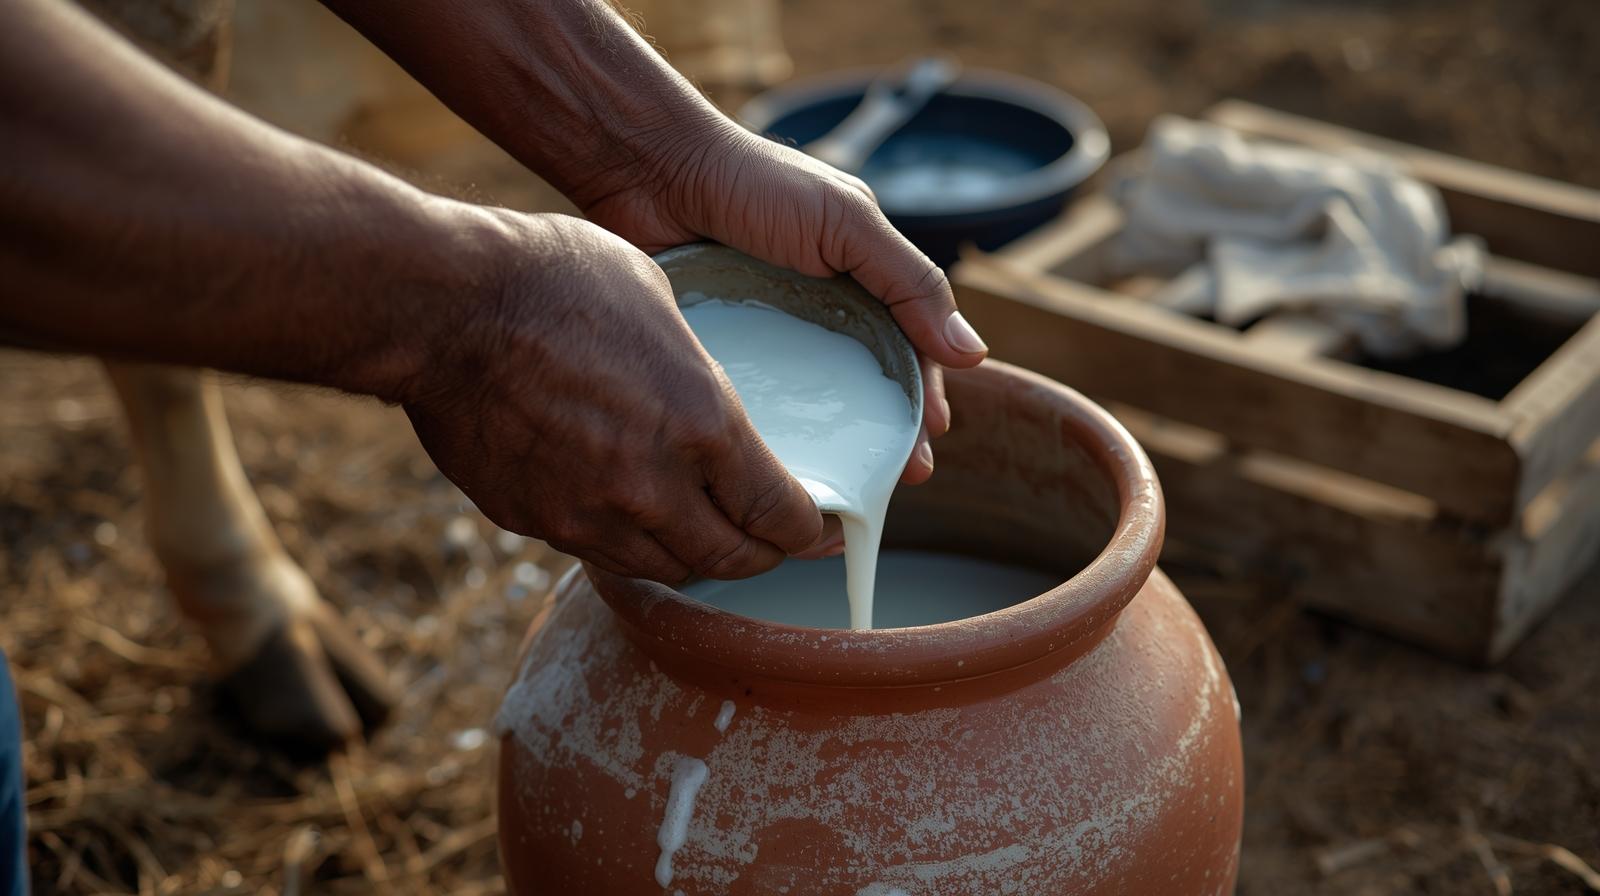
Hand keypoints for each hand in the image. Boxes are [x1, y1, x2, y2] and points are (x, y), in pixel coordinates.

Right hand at [403, 212, 829, 581]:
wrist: (443, 307)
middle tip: (771, 539)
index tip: (817, 523)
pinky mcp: (533, 521)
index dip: (807, 528)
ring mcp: (588, 513)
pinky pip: (598, 551)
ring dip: (695, 555)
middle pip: (730, 559)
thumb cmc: (555, 279)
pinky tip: (630, 515)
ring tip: (705, 532)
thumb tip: (708, 400)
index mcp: (702, 426)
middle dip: (761, 554)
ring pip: (665, 567)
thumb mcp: (660, 301)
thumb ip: (695, 374)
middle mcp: (653, 487)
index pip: (778, 513)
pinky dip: (628, 542)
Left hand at [579, 122, 988, 483]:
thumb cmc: (753, 182)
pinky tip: (775, 465)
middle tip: (895, 481)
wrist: (651, 168)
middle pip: (866, 382)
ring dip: (835, 442)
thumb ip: (909, 282)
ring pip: (813, 398)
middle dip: (888, 432)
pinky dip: (771, 430)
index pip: (908, 345)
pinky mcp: (723, 344)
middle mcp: (819, 306)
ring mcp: (770, 329)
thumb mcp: (846, 223)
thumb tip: (971, 354)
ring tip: (844, 484)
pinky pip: (755, 395)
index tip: (928, 442)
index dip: (923, 394)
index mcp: (861, 275)